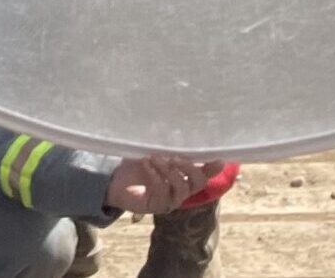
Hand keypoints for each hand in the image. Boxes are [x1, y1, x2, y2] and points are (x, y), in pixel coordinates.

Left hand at [104, 155, 219, 214]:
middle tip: (175, 157)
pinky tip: (146, 164)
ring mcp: (171, 201)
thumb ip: (166, 144)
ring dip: (169, 170)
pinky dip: (155, 175)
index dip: (213, 169)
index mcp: (185, 178)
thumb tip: (176, 128)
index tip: (219, 160)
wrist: (115, 181)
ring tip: (156, 158)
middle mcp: (182, 191)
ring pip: (181, 187)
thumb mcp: (153, 151)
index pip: (205, 174)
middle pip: (198, 183)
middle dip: (188, 168)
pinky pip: (162, 190)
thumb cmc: (138, 164)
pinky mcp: (158, 206)